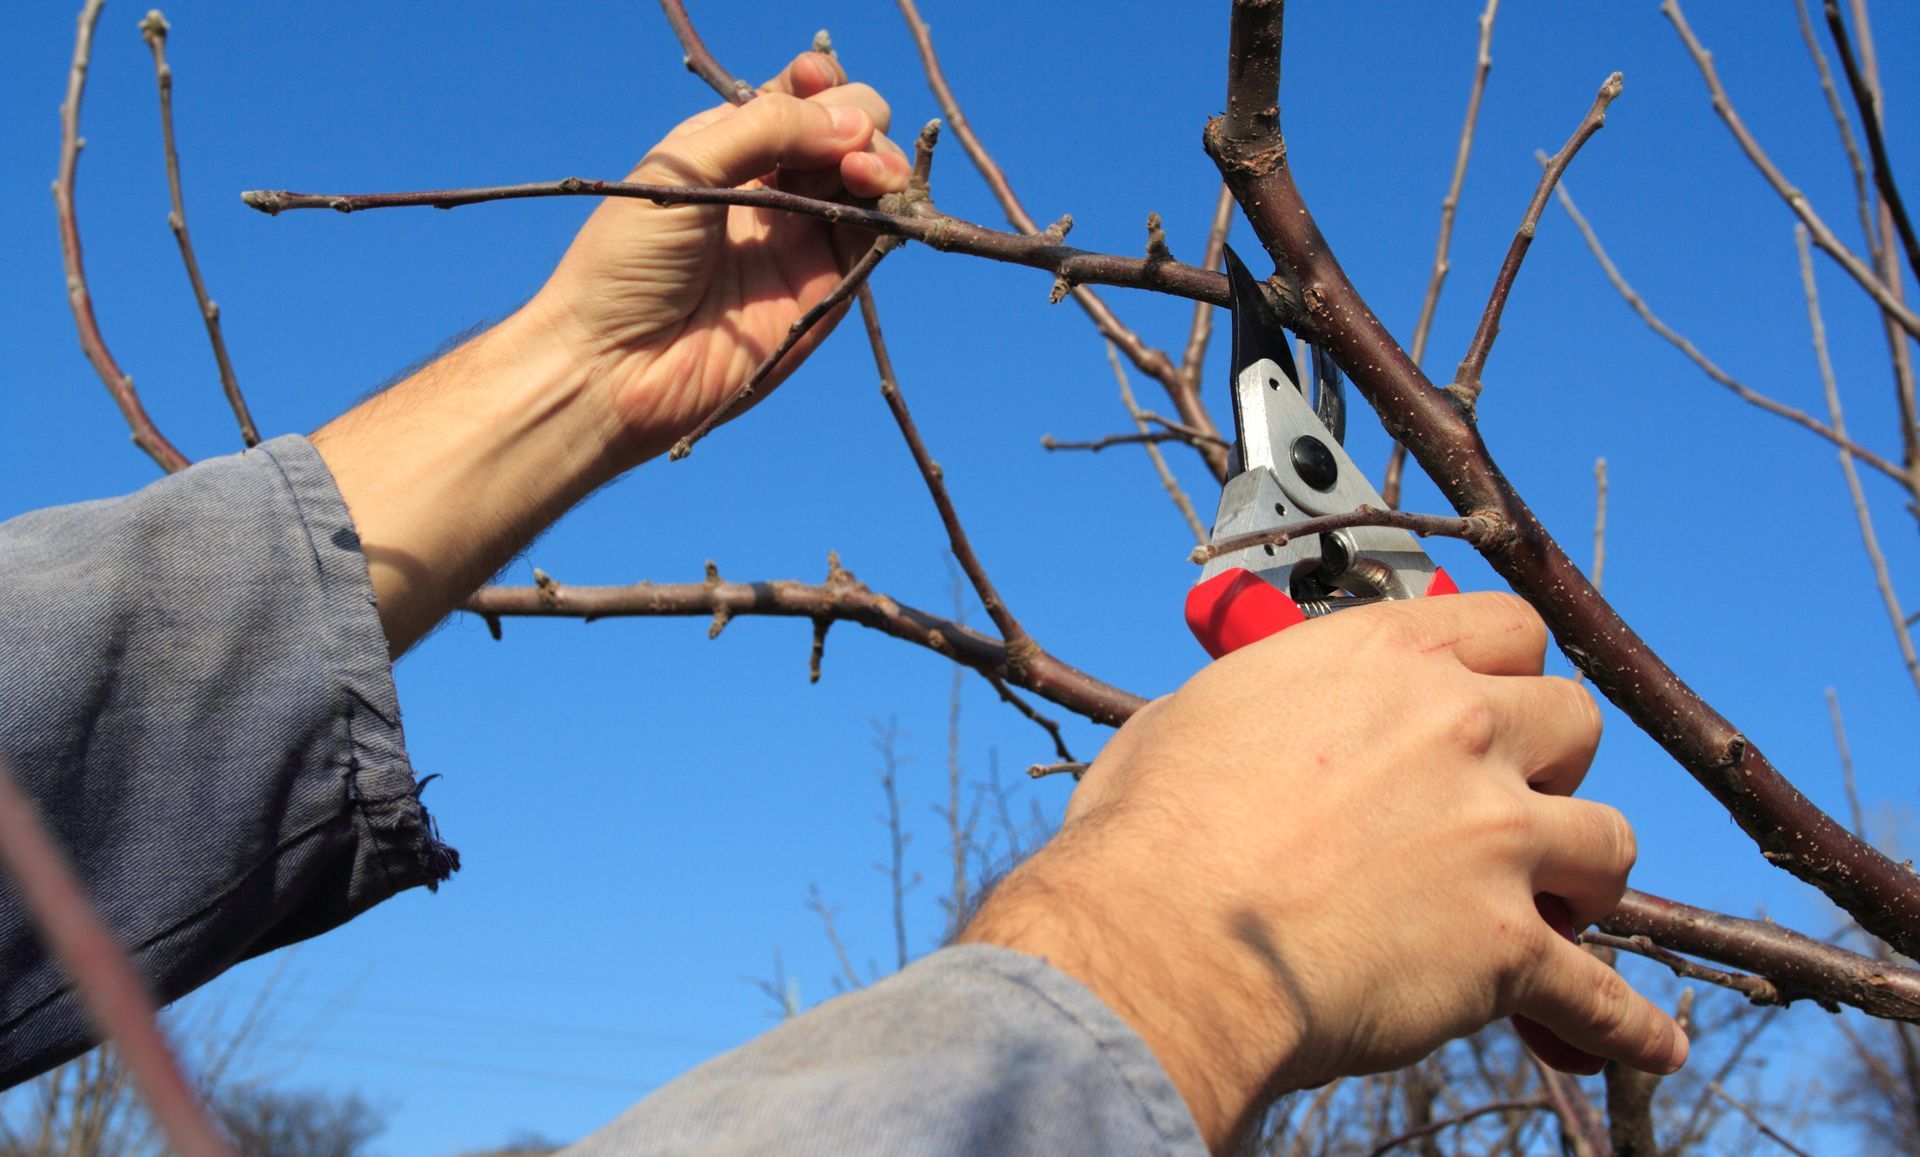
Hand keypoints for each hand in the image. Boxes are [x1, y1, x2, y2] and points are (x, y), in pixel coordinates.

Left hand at [528, 50, 910, 464]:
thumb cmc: (627, 261)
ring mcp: (802, 236)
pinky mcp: (826, 287)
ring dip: (882, 160)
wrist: (617, 365)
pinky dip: (888, 209)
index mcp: (730, 146)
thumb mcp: (687, 167)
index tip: (815, 84)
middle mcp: (773, 186)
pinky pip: (874, 236)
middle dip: (857, 120)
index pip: (800, 95)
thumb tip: (853, 122)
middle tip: (839, 147)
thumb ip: (768, 129)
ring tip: (865, 173)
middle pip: (848, 128)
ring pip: (871, 178)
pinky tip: (875, 192)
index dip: (821, 83)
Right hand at [958, 593, 1686, 1150]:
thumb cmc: (1148, 836)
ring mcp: (1496, 837)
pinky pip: (1600, 995)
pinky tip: (1652, 1044)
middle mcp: (1459, 730)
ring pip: (1610, 844)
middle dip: (1550, 765)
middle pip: (1577, 722)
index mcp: (1385, 660)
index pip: (1509, 629)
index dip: (1506, 672)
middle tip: (1506, 806)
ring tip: (1553, 908)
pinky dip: (1627, 1026)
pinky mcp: (1508, 948)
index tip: (1491, 704)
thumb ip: (1263, 705)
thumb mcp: (1192, 718)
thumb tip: (1250, 726)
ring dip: (1583, 877)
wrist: (1159, 947)